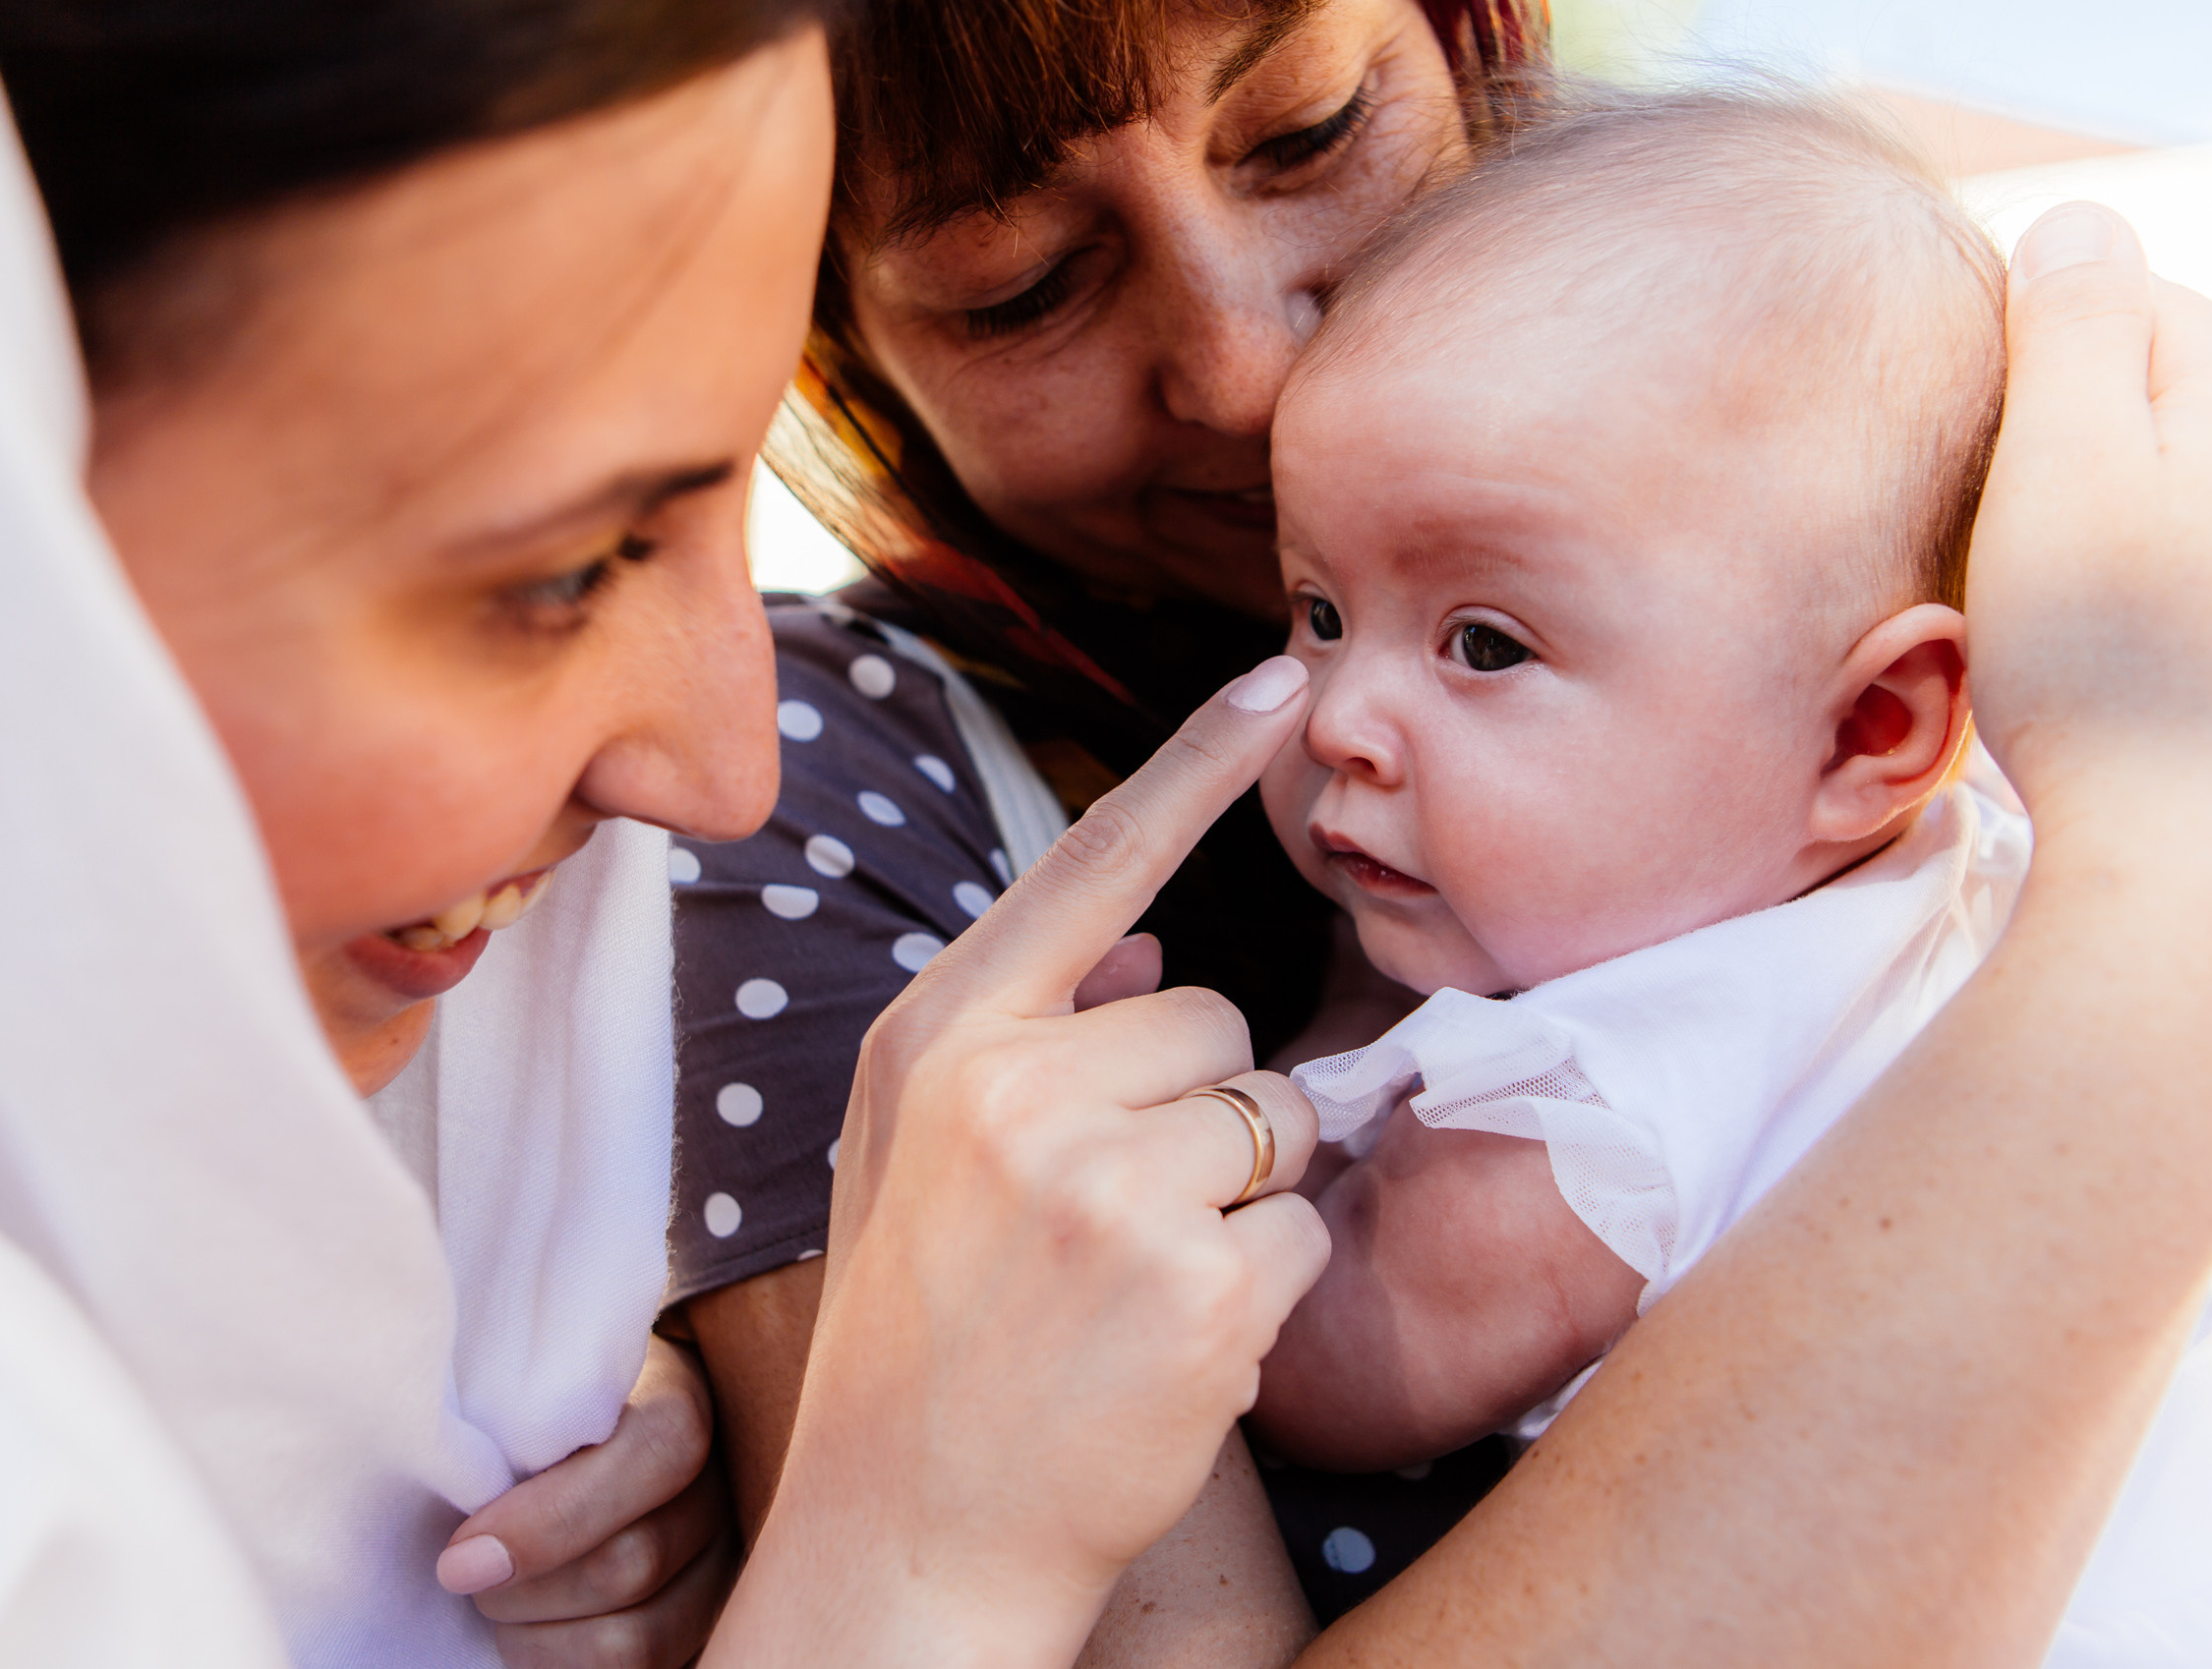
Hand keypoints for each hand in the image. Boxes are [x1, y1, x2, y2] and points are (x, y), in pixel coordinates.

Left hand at [438, 1336, 736, 1666]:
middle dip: (527, 1588)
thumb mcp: (514, 1403)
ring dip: (541, 1641)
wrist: (560, 1450)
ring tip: (502, 1608)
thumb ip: (505, 1442)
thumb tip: (469, 1563)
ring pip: (639, 1639)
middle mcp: (722, 1486)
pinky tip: (537, 1634)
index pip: (658, 1452)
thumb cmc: (522, 1423)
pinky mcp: (703, 1626)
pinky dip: (566, 1666)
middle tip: (466, 1576)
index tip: (460, 1558)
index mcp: (675, 1405)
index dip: (551, 1519)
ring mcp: (724, 1565)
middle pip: (633, 1564)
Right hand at [712, 655, 1332, 1667]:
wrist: (908, 1536)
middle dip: (1205, 1105)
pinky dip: (1266, 1284)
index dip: (1199, 760)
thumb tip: (1153, 941)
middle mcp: (1012, 1090)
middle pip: (1217, 1016)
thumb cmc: (922, 1335)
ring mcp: (1103, 1187)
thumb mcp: (920, 1158)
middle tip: (1115, 1216)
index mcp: (936, 1039)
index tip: (1285, 674)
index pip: (1095, 864)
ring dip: (1243, 1194)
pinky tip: (1171, 1343)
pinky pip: (1304, 1228)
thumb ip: (1030, 1035)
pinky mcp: (1194, 1286)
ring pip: (1279, 1118)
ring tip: (1135, 1280)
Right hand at [1968, 202, 2211, 840]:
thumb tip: (2079, 222)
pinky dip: (2191, 616)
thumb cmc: (2117, 676)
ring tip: (2094, 643)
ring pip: (2205, 496)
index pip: (2114, 308)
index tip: (1992, 486)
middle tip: (2034, 575)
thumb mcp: (2058, 470)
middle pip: (2170, 404)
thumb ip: (2070, 325)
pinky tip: (2160, 685)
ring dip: (2141, 544)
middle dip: (2092, 464)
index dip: (2025, 388)